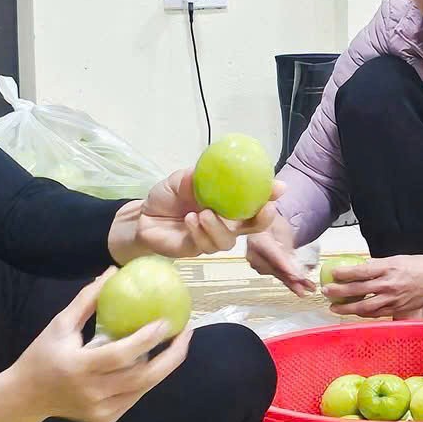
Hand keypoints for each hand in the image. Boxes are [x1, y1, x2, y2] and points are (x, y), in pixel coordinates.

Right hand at [2, 271, 195, 421]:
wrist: (24, 397)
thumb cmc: (42, 354)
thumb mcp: (60, 324)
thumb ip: (87, 300)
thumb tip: (112, 271)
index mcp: (78, 367)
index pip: (121, 355)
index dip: (147, 339)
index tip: (168, 321)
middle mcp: (92, 393)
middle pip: (143, 378)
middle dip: (172, 356)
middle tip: (187, 333)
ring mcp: (100, 411)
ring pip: (143, 388)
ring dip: (164, 366)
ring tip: (177, 343)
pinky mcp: (105, 420)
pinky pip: (134, 397)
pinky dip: (147, 379)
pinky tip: (156, 360)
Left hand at [110, 170, 281, 261]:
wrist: (143, 217)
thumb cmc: (166, 196)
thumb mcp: (180, 180)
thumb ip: (195, 178)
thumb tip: (205, 172)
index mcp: (228, 202)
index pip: (255, 200)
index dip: (270, 195)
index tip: (280, 187)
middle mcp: (225, 221)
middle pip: (254, 227)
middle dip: (264, 219)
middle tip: (264, 210)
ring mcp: (212, 237)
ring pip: (229, 240)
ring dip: (219, 227)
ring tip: (203, 213)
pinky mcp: (196, 249)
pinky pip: (206, 246)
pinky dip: (200, 232)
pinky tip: (189, 220)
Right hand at [244, 211, 312, 296]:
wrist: (263, 222)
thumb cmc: (274, 222)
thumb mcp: (283, 230)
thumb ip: (286, 247)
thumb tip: (292, 264)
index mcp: (257, 239)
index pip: (273, 255)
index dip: (285, 267)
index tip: (297, 277)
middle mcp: (253, 254)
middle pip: (276, 269)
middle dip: (293, 279)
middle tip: (308, 287)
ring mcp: (256, 263)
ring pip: (278, 274)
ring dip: (294, 282)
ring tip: (310, 288)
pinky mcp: (261, 268)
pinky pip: (277, 275)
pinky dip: (289, 281)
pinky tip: (301, 288)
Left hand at [324, 254, 422, 318]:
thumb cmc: (418, 266)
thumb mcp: (397, 259)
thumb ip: (378, 265)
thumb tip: (359, 269)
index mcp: (389, 268)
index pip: (362, 271)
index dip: (345, 273)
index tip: (333, 274)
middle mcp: (389, 284)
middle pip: (359, 290)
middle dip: (339, 292)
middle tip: (326, 292)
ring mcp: (393, 299)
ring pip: (365, 306)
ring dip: (347, 308)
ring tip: (333, 307)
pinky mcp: (397, 309)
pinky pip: (376, 313)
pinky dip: (362, 313)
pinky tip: (353, 312)